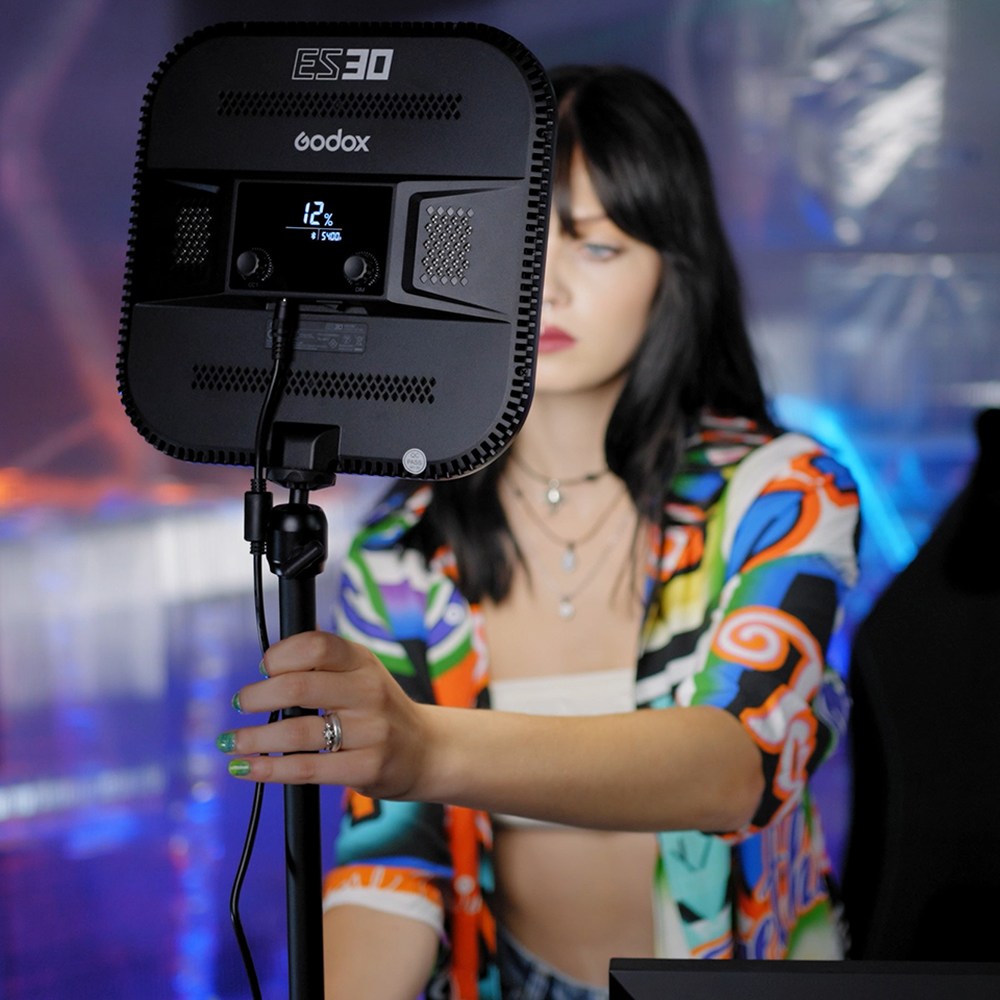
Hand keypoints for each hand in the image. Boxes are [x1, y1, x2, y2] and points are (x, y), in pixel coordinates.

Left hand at [218, 631, 429, 798]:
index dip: (280, 654)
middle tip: (240, 703)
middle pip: (298, 685)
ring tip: (230, 742)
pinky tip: (247, 768)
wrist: (427, 750)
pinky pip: (306, 768)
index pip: (316, 644)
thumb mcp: (361, 675)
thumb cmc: (379, 710)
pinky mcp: (367, 767)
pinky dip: (268, 769)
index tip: (263, 669)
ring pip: (296, 731)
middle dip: (256, 696)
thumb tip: (264, 670)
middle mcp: (368, 691)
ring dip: (252, 738)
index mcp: (363, 662)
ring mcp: (370, 731)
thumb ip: (322, 667)